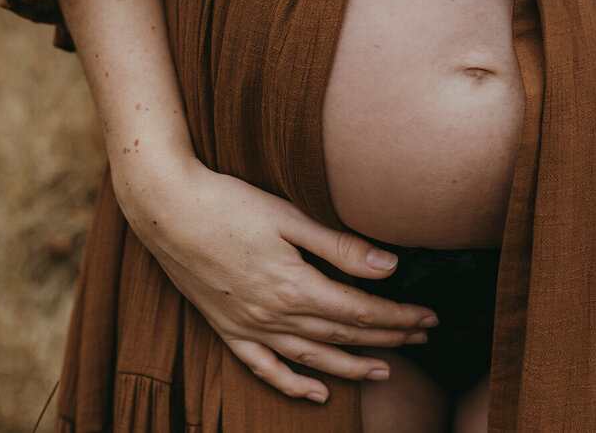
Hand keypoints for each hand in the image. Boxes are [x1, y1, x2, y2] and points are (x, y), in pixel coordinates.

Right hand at [115, 160, 438, 403]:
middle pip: (343, 336)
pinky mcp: (227, 328)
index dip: (397, 317)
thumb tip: (390, 266)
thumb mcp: (290, 218)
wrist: (167, 209)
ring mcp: (249, 327)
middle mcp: (275, 316)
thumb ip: (340, 247)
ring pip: (311, 359)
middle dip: (387, 338)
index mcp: (296, 287)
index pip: (360, 311)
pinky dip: (292, 385)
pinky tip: (316, 393)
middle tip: (420, 336)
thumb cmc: (230, 203)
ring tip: (384, 370)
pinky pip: (264, 369)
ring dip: (351, 367)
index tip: (427, 317)